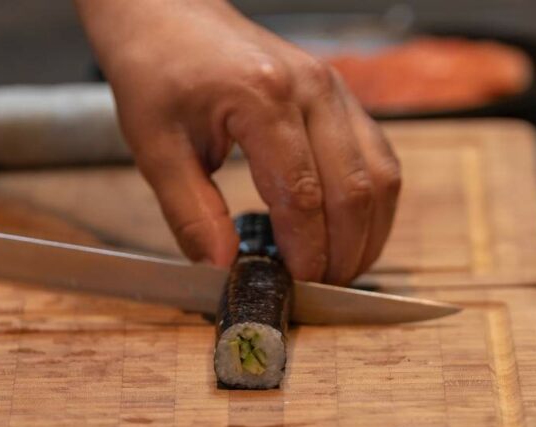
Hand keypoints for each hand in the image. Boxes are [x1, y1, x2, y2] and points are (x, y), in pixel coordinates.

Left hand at [75, 0, 400, 283]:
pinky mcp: (345, 97)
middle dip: (343, 252)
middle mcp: (313, 89)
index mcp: (262, 96)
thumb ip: (190, 212)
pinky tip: (350, 233)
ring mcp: (337, 90)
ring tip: (338, 269)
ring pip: (382, 176)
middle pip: (355, 190)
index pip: (303, 194)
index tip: (295, 286)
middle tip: (319, 289)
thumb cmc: (158, 68)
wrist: (168, 13)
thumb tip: (223, 268)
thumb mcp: (154, 145)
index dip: (306, 252)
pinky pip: (380, 159)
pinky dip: (373, 205)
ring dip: (368, 233)